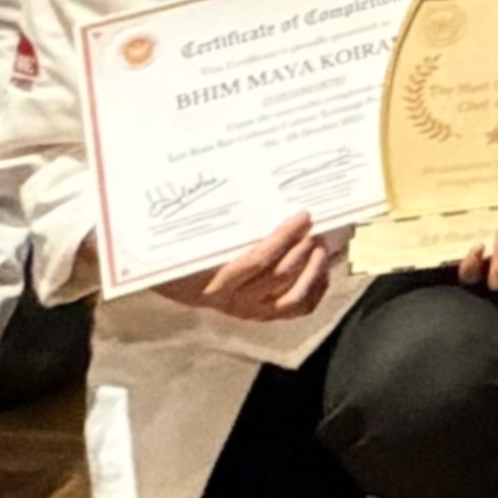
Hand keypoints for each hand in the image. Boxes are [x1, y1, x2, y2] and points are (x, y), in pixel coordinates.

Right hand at [172, 215, 344, 321]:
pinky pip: (296, 308)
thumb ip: (210, 220)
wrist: (174, 280)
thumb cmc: (182, 251)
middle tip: (317, 226)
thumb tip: (234, 182)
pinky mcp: (263, 314)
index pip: (257, 260)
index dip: (284, 238)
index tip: (303, 216)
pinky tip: (323, 269)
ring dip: (313, 270)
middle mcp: (234, 300)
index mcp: (213, 280)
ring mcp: (250, 310)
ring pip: (293, 296)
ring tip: (322, 246)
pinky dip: (315, 289)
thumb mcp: (188, 238)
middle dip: (303, 248)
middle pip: (279, 274)